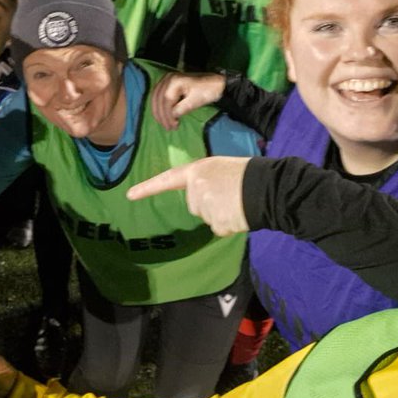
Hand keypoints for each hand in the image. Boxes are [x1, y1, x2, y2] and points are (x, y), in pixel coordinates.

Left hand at [127, 156, 249, 235]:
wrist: (268, 187)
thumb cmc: (247, 175)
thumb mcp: (220, 169)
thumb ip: (205, 181)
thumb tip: (202, 199)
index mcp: (197, 171)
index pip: (167, 180)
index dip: (147, 188)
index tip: (129, 195)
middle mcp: (196, 189)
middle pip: (195, 205)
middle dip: (209, 204)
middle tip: (230, 194)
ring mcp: (205, 207)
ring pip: (208, 217)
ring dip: (221, 214)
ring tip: (238, 201)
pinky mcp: (216, 223)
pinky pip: (219, 228)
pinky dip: (229, 225)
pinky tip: (240, 213)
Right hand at [151, 72, 226, 130]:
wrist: (215, 83)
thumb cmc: (207, 91)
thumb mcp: (196, 101)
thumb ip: (181, 109)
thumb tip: (171, 117)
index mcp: (175, 81)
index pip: (166, 100)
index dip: (167, 115)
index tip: (173, 126)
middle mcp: (167, 78)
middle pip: (158, 99)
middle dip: (161, 115)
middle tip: (168, 127)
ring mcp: (166, 79)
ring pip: (155, 98)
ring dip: (158, 112)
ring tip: (165, 124)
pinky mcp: (167, 83)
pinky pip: (157, 96)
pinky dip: (158, 106)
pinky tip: (162, 115)